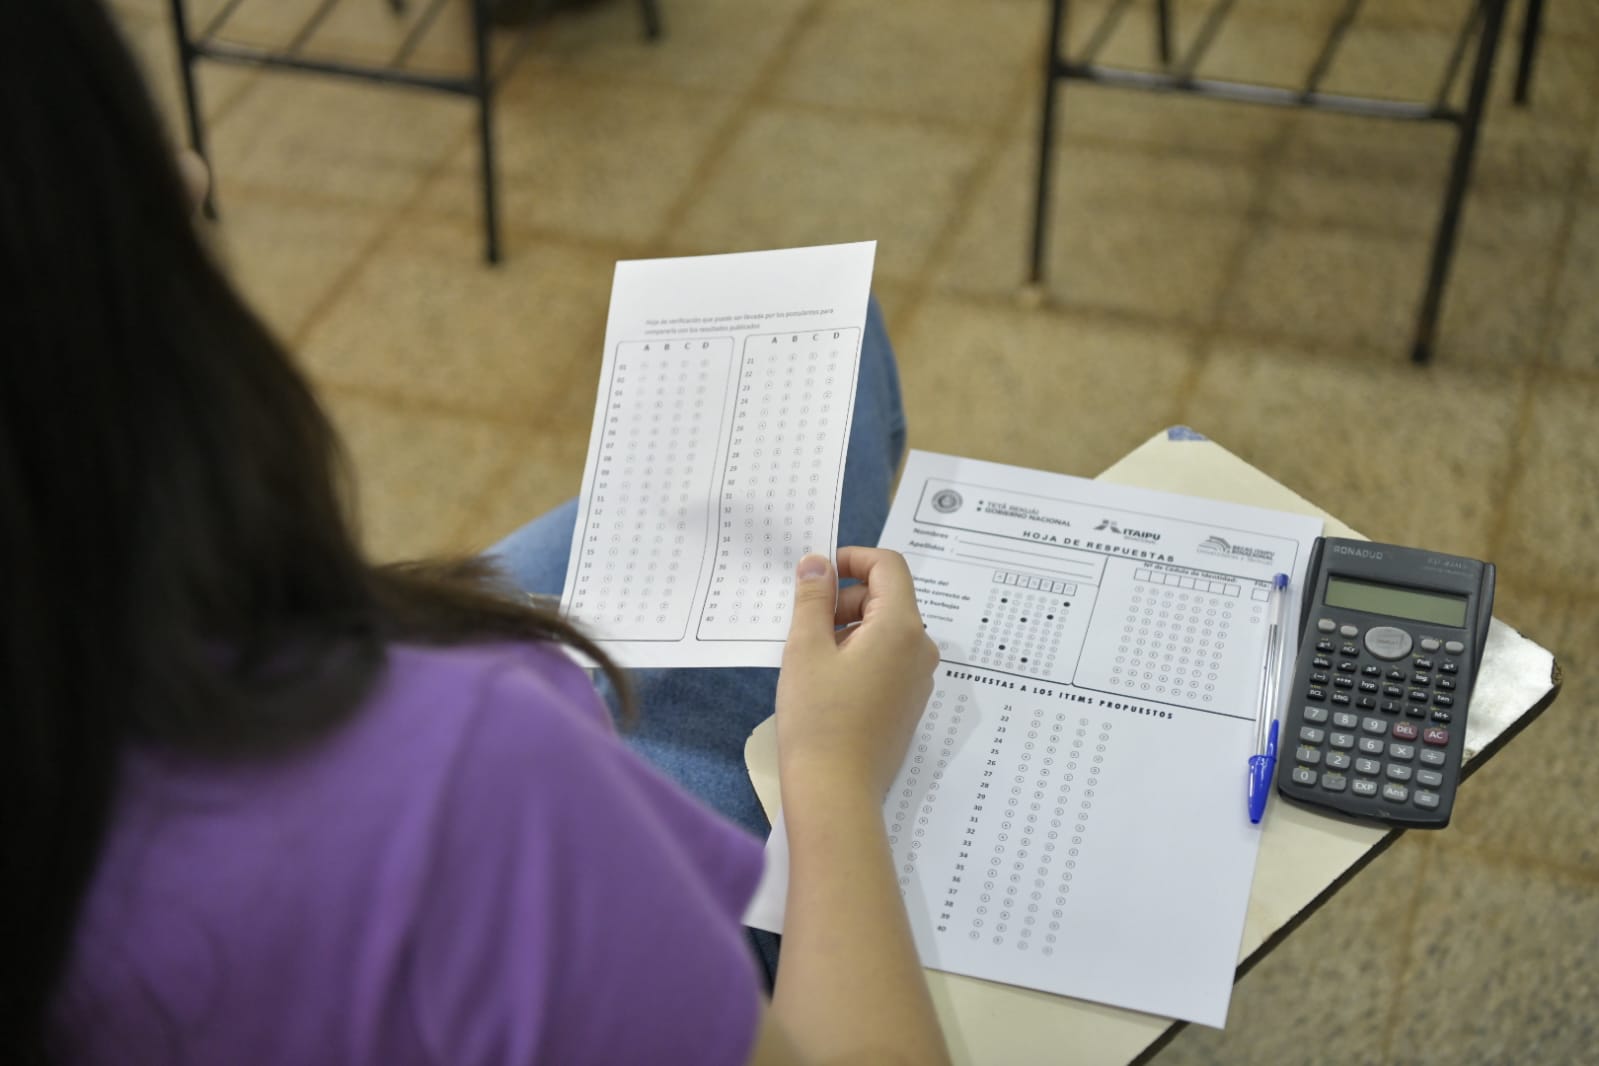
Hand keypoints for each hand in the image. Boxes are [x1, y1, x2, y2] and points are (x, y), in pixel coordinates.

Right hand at [775, 547, 939, 805]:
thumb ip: (813, 598)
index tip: (818, 574)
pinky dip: (859, 654)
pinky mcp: (909, 702)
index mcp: (901, 627)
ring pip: (885, 630)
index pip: (889, 566)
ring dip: (848, 628)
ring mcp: (919, 678)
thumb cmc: (818, 716)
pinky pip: (888, 659)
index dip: (854, 558)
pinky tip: (827, 681)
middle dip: (845, 599)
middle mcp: (920, 648)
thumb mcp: (806, 649)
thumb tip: (818, 563)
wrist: (836, 791)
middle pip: (887, 598)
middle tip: (804, 624)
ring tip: (811, 657)